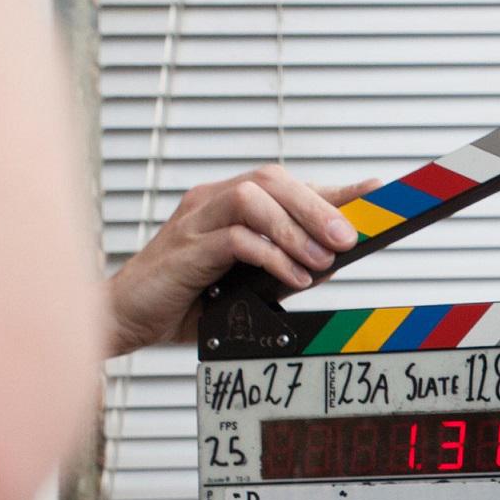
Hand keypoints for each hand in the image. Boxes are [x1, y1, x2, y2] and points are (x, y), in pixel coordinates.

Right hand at [105, 166, 368, 352]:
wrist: (123, 319)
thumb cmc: (182, 302)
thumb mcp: (244, 284)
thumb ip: (282, 267)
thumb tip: (330, 261)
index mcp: (226, 204)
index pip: (286, 186)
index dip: (332, 189)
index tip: (375, 192)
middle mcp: (210, 201)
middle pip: (271, 180)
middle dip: (318, 206)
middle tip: (349, 239)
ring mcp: (194, 220)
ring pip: (252, 197)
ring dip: (295, 228)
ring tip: (322, 260)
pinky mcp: (184, 247)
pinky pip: (235, 238)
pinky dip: (270, 255)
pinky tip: (291, 278)